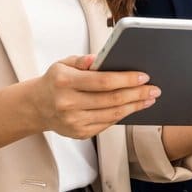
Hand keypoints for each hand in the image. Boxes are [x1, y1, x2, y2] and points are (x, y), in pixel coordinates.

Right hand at [27, 54, 159, 139]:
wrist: (36, 107)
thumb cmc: (55, 81)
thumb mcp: (64, 63)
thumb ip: (83, 60)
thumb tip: (101, 57)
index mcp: (65, 82)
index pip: (102, 81)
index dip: (126, 79)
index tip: (144, 76)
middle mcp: (68, 103)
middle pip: (111, 99)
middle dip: (137, 94)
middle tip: (154, 89)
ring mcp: (73, 121)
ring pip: (112, 114)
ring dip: (135, 106)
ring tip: (149, 98)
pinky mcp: (79, 133)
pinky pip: (107, 124)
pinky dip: (122, 115)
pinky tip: (133, 107)